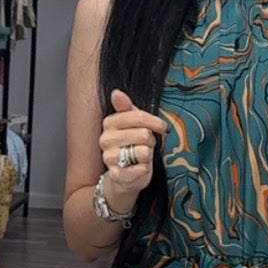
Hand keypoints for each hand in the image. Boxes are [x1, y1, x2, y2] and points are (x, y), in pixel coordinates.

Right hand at [100, 89, 163, 208]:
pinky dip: (145, 169)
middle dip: (150, 140)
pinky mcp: (117, 175)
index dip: (155, 122)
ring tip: (141, 156)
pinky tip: (139, 168)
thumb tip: (116, 92)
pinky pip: (141, 169)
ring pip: (143, 151)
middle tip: (145, 145)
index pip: (138, 116)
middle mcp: (106, 139)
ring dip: (148, 155)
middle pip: (143, 134)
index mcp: (109, 123)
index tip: (161, 127)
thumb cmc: (131, 145)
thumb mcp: (131, 123)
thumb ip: (126, 107)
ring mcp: (109, 158)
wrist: (124, 175)